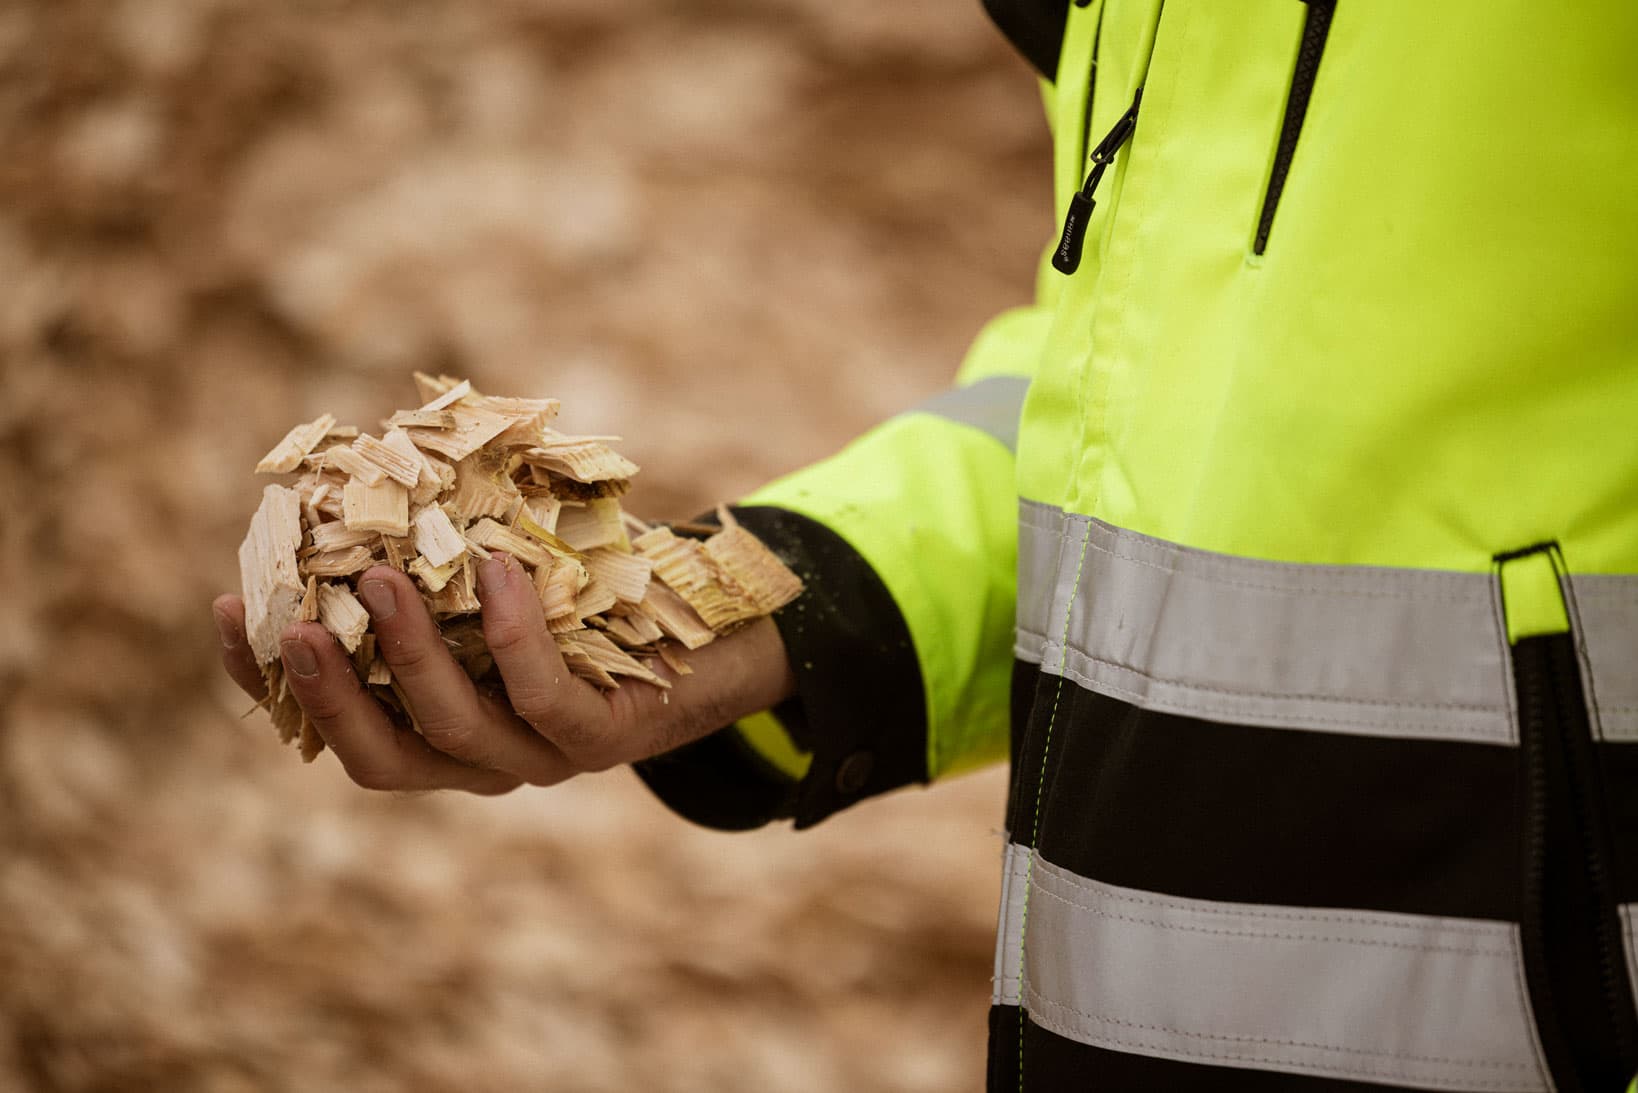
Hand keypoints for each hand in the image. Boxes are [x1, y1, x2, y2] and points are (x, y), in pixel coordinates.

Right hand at [212, 553, 795, 793]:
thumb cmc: (588, 594)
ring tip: (383, 577)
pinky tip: (496, 571)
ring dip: (409, 656)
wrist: (711, 637)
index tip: (229, 610)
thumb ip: (433, 549)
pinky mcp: (602, 739)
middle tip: (296, 619)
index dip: (271, 682)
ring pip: (454, 729)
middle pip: (381, 756)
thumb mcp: (501, 570)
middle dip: (327, 693)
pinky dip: (514, 635)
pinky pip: (545, 697)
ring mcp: (540, 759)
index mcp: (436, 729)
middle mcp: (479, 760)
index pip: (333, 725)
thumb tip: (365, 458)